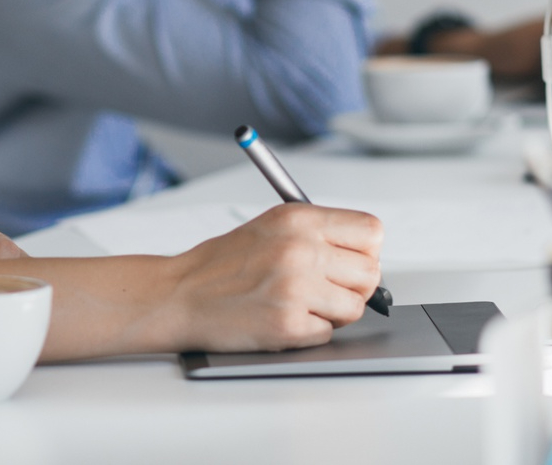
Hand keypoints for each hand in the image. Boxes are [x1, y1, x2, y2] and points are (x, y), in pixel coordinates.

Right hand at [169, 203, 382, 350]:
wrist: (180, 294)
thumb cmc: (221, 264)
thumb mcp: (270, 226)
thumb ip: (317, 233)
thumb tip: (363, 254)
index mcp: (298, 219)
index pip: (371, 231)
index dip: (366, 251)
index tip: (351, 260)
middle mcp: (300, 249)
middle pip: (370, 273)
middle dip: (354, 287)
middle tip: (327, 289)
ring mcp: (295, 287)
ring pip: (354, 308)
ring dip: (333, 312)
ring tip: (301, 303)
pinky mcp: (288, 323)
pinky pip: (328, 333)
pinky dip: (310, 331)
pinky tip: (283, 318)